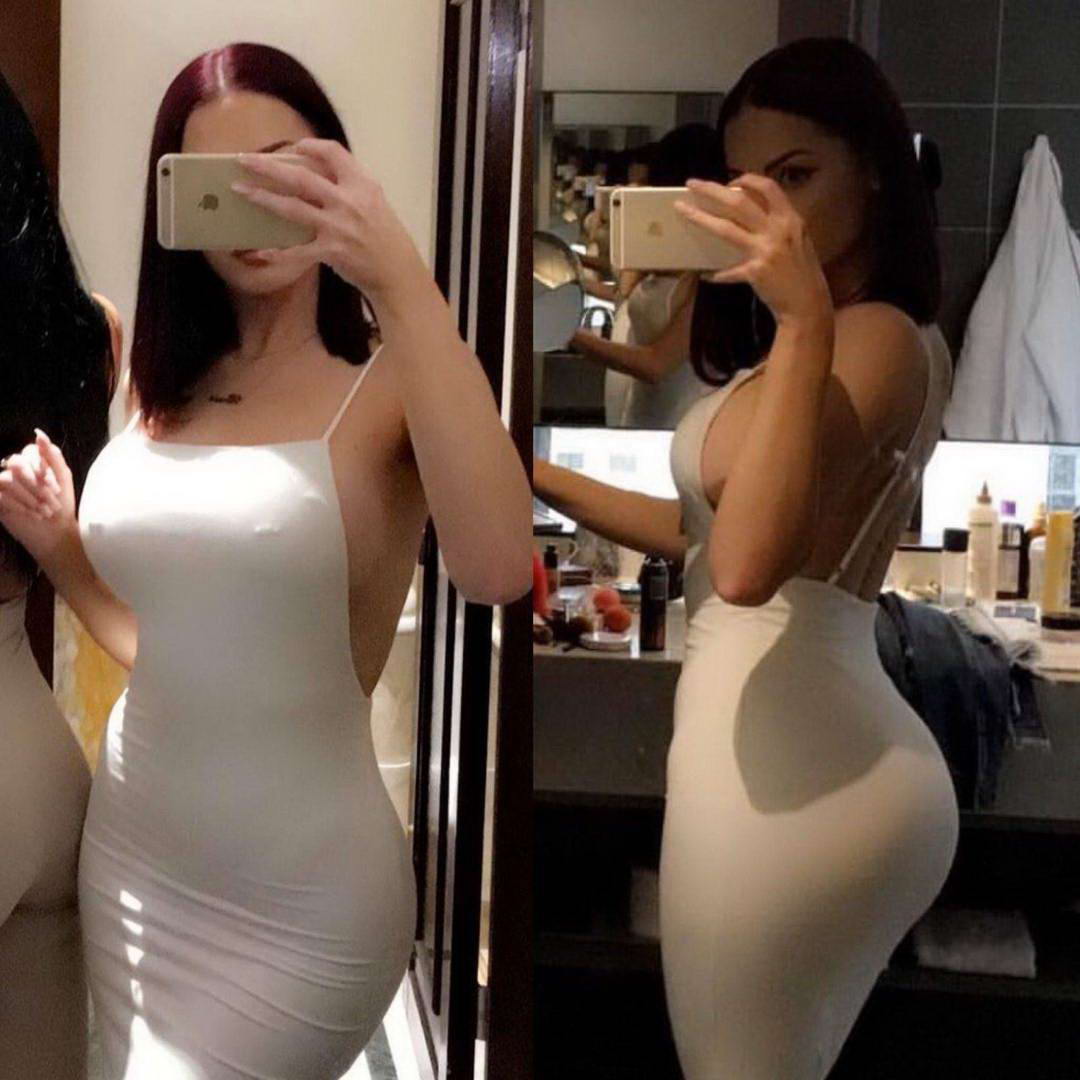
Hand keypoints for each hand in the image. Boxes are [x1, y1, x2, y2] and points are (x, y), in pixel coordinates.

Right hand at [0, 430, 77, 566]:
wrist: (56, 531)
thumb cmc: (62, 504)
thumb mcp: (63, 478)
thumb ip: (52, 455)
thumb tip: (38, 434)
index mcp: (33, 461)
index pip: (29, 452)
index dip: (42, 468)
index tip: (56, 488)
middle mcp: (16, 470)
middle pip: (16, 463)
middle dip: (36, 485)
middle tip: (52, 502)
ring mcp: (4, 484)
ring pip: (7, 479)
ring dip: (29, 497)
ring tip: (45, 512)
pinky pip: (0, 494)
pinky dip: (19, 505)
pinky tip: (33, 515)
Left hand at [230, 138, 426, 300]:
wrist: (398, 272)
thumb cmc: (387, 238)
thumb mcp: (376, 203)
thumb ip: (350, 187)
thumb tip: (320, 176)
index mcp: (362, 185)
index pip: (332, 153)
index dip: (309, 146)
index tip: (292, 147)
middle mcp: (348, 201)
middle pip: (301, 177)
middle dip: (269, 167)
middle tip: (244, 160)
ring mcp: (338, 227)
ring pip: (292, 208)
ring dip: (263, 198)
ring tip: (241, 190)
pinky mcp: (331, 251)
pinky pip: (298, 252)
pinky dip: (278, 253)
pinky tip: (260, 252)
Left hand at [675, 175, 832, 326]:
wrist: (807, 304)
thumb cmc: (802, 273)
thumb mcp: (797, 240)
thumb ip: (778, 225)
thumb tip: (750, 214)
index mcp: (790, 219)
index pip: (768, 188)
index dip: (747, 180)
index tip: (730, 181)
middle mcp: (778, 229)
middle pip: (739, 201)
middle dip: (712, 189)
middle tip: (693, 184)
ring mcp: (765, 250)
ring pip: (726, 228)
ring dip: (701, 218)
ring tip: (683, 210)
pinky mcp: (755, 271)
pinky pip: (728, 271)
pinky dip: (717, 274)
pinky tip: (706, 276)